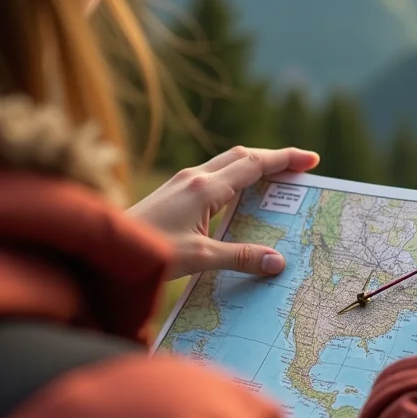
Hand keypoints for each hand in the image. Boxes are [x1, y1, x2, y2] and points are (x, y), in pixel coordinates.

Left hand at [128, 146, 318, 280]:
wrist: (105, 248)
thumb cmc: (148, 252)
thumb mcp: (199, 258)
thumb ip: (240, 257)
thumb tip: (278, 262)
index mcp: (205, 188)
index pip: (254, 164)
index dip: (284, 159)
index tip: (311, 159)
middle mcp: (194, 177)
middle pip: (242, 156)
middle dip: (274, 158)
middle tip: (300, 167)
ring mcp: (181, 182)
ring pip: (226, 163)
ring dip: (254, 165)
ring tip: (275, 179)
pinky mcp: (172, 191)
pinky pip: (212, 175)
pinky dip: (235, 177)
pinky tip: (237, 194)